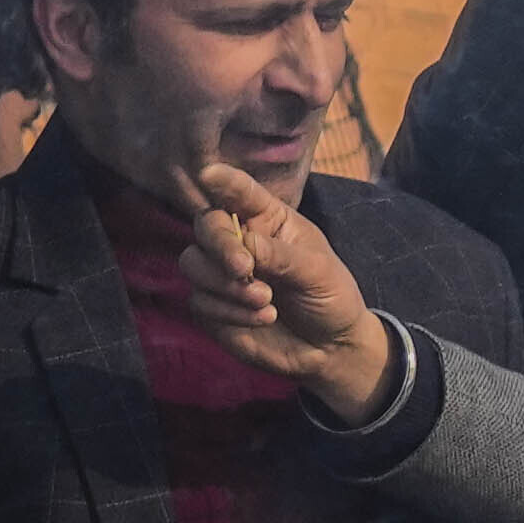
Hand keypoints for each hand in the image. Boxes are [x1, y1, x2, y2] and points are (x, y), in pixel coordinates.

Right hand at [177, 157, 406, 419]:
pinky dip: (230, 312)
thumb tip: (242, 241)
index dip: (224, 181)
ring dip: (225, 284)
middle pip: (205, 226)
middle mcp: (239, 241)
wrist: (330, 348)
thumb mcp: (317, 272)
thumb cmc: (329, 297)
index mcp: (268, 220)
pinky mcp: (212, 308)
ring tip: (266, 300)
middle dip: (220, 244)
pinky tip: (264, 318)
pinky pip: (201, 302)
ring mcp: (221, 275)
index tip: (208, 173)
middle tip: (245, 268)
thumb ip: (280, 255)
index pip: (240, 193)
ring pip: (193, 263)